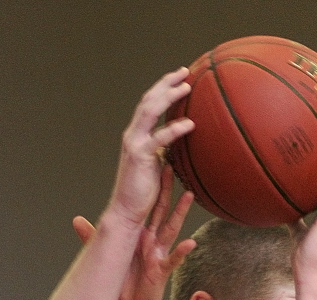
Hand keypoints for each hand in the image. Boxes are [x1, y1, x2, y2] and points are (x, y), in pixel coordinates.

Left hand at [74, 166, 195, 299]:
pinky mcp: (162, 272)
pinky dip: (181, 252)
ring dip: (180, 213)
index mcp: (141, 236)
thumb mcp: (108, 257)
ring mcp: (159, 255)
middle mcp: (152, 242)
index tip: (153, 167)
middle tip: (174, 166)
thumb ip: (93, 238)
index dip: (151, 189)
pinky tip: (190, 243)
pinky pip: (173, 260)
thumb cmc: (123, 284)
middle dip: (167, 190)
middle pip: (162, 211)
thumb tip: (76, 220)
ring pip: (171, 230)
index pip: (147, 208)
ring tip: (189, 196)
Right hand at [108, 68, 193, 229]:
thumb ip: (163, 150)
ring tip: (187, 87)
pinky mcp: (140, 156)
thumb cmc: (142, 192)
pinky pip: (159, 138)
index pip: (148, 104)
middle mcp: (133, 134)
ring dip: (169, 96)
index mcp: (136, 135)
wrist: (126, 211)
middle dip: (166, 83)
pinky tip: (189, 124)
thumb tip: (179, 142)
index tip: (180, 77)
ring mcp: (134, 143)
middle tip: (185, 72)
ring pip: (150, 111)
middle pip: (148, 100)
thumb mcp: (155, 165)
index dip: (163, 88)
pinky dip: (175, 129)